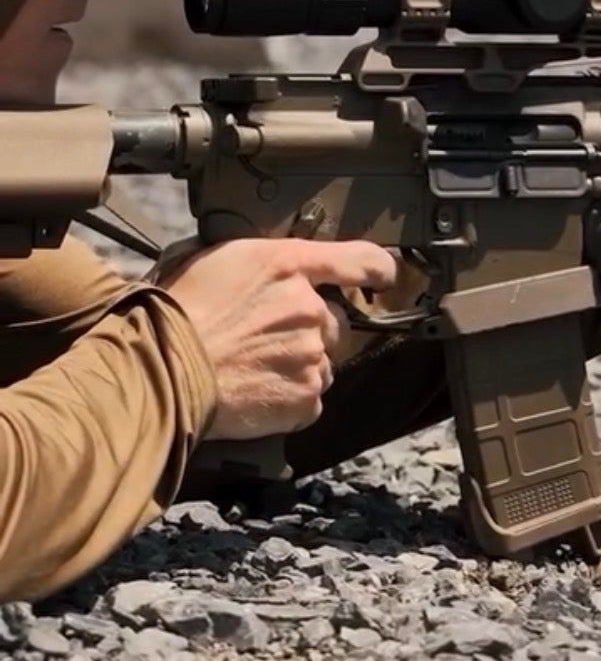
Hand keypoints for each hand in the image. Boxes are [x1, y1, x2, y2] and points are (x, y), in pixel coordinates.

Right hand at [157, 239, 402, 441]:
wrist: (161, 368)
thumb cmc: (177, 312)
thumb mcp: (218, 259)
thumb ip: (265, 262)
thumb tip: (277, 268)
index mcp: (288, 264)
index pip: (358, 259)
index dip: (375, 270)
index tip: (381, 277)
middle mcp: (309, 306)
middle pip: (336, 321)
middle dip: (310, 330)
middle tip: (266, 340)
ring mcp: (310, 354)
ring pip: (323, 362)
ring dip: (299, 366)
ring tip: (254, 368)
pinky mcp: (305, 396)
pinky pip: (311, 399)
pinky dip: (289, 401)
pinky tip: (256, 392)